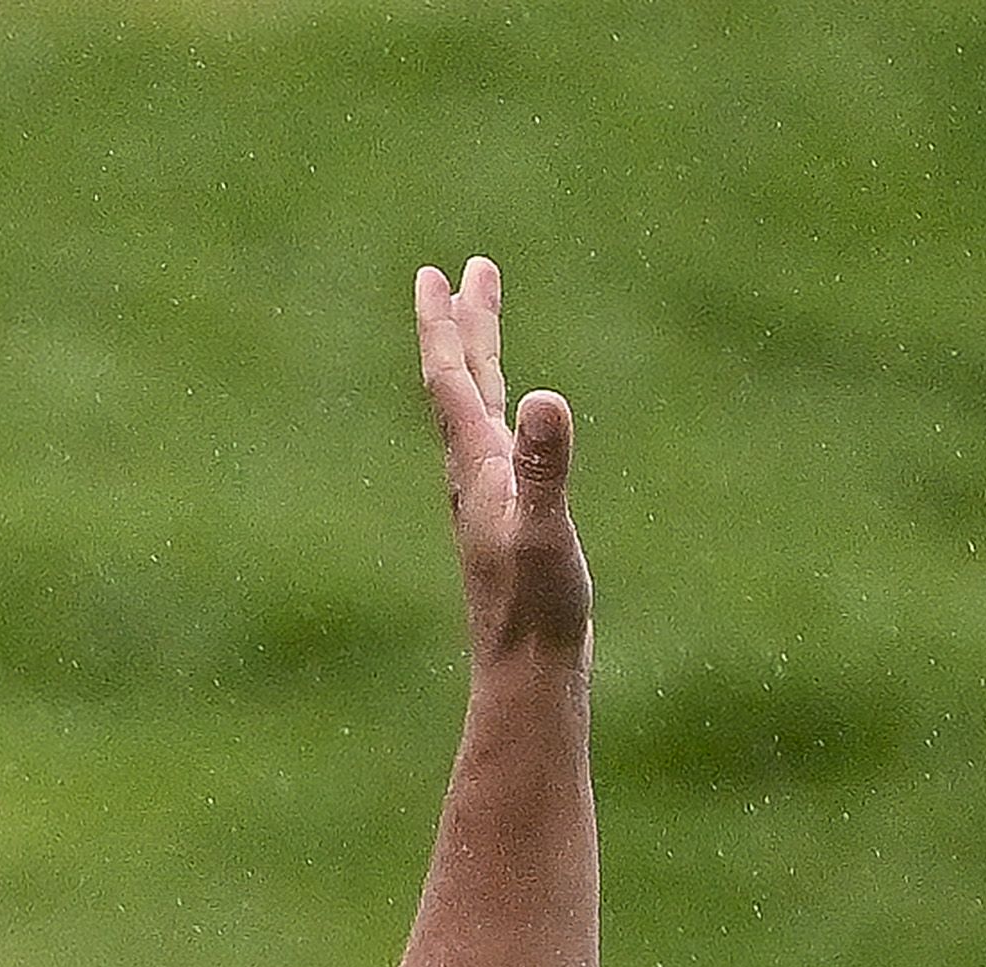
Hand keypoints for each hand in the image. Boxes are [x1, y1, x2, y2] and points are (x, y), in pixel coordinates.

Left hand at [416, 258, 588, 667]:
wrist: (528, 675)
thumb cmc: (536, 610)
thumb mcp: (546, 530)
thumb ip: (545, 466)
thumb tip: (547, 399)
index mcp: (478, 467)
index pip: (451, 380)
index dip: (445, 326)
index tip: (438, 274)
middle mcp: (476, 476)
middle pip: (463, 383)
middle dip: (466, 326)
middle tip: (467, 272)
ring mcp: (492, 501)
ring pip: (480, 413)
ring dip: (481, 364)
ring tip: (484, 327)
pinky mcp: (512, 525)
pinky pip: (501, 448)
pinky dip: (504, 414)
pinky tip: (515, 423)